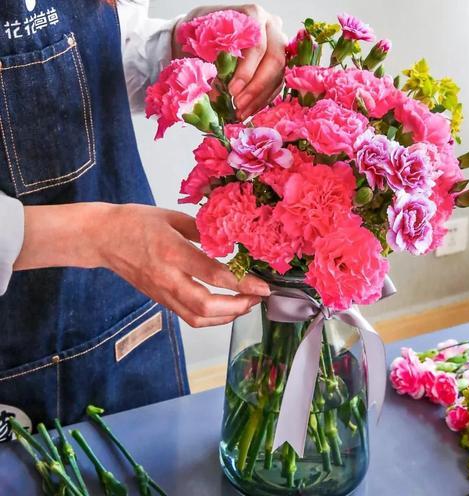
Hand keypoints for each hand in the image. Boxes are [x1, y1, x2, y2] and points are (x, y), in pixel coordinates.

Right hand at [98, 204, 269, 327]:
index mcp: (173, 252)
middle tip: (257, 298)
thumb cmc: (135, 222)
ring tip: (246, 305)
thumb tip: (230, 240)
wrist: (102, 238)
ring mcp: (163, 293)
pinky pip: (188, 317)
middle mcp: (168, 278)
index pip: (214, 275)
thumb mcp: (172, 217)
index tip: (263, 286)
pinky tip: (224, 310)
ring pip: (197, 318)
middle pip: (206, 306)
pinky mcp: (160, 300)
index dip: (243, 284)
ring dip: (227, 317)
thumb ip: (202, 230)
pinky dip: (211, 319)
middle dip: (238, 306)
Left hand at [173, 4, 286, 119]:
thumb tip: (219, 97)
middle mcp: (271, 28)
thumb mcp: (200, 45)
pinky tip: (246, 111)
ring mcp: (277, 47)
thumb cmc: (199, 35)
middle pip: (275, 61)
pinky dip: (261, 101)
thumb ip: (212, 65)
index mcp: (253, 16)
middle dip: (256, 88)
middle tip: (237, 105)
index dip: (247, 71)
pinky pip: (276, 86)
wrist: (200, 34)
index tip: (232, 91)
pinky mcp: (276, 65)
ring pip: (277, 76)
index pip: (258, 45)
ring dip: (258, 99)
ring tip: (239, 113)